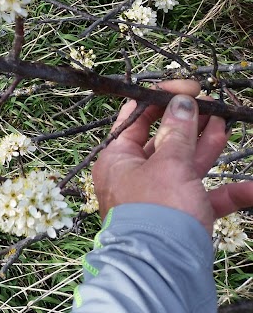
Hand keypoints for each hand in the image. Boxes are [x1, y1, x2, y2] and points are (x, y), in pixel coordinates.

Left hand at [92, 79, 252, 234]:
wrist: (163, 270)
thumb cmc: (157, 214)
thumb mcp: (168, 165)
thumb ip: (178, 133)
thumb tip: (181, 102)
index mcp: (118, 158)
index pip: (135, 118)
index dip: (160, 99)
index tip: (188, 88)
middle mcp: (134, 176)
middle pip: (164, 141)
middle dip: (189, 122)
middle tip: (211, 104)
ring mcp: (159, 197)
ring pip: (186, 164)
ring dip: (207, 145)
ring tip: (226, 123)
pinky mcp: (182, 218)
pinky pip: (206, 198)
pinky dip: (229, 192)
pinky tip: (252, 189)